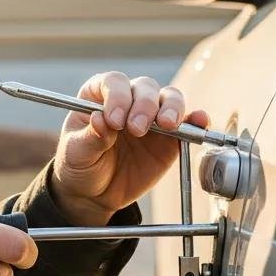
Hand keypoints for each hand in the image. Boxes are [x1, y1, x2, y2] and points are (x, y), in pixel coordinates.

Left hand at [51, 72, 209, 224]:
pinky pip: (188, 123)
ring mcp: (152, 117)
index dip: (117, 96)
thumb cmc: (80, 165)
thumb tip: (100, 120)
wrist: (95, 193)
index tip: (114, 120)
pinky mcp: (171, 138)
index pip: (114, 82)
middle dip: (144, 106)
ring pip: (169, 98)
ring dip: (171, 108)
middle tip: (137, 129)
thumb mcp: (76, 154)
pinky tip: (199, 122)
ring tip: (167, 126)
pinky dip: (196, 120)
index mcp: (100, 95)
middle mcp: (129, 100)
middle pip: (145, 88)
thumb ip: (90, 137)